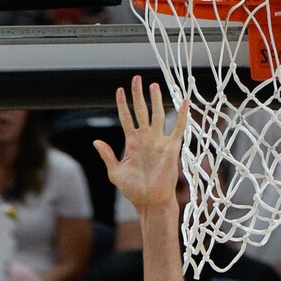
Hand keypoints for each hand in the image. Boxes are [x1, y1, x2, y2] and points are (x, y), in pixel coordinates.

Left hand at [93, 76, 187, 209]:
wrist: (150, 201)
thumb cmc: (133, 190)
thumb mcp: (115, 172)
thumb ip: (107, 156)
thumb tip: (96, 142)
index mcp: (132, 143)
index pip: (126, 118)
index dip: (123, 104)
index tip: (119, 90)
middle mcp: (146, 139)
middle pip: (142, 111)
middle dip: (138, 95)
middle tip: (136, 78)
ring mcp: (158, 142)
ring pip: (158, 115)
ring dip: (156, 100)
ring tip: (153, 85)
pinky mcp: (171, 148)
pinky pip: (178, 128)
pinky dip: (182, 115)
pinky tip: (184, 102)